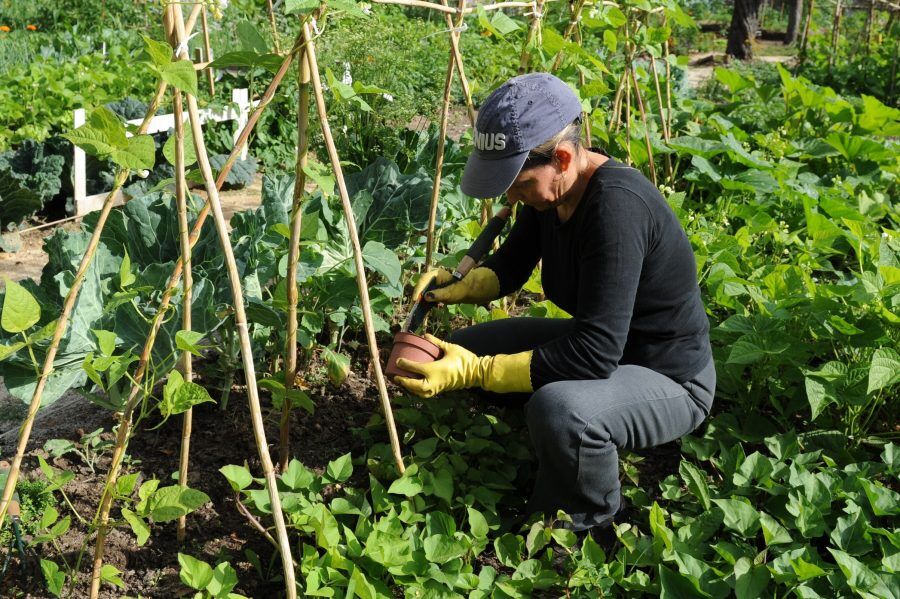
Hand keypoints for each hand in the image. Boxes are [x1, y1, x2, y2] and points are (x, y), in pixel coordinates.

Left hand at [394, 334, 533, 397]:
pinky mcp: (441, 390)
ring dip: (409, 388)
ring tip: (402, 382)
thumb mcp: (450, 348)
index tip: (398, 360)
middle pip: (414, 385)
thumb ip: (437, 342)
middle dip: (403, 381)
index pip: (415, 368)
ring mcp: (437, 387)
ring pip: (419, 392)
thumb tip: (425, 335)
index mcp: (435, 370)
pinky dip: (417, 391)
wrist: (476, 373)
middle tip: (395, 376)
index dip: (405, 364)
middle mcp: (434, 381)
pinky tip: (414, 387)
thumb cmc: (464, 359)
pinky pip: (425, 394)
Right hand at [412, 267, 500, 305]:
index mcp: (435, 274)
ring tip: (413, 311)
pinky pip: (424, 298)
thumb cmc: (460, 289)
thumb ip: (439, 295)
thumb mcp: (450, 293)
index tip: (414, 299)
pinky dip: (422, 304)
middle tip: (411, 308)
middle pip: (420, 287)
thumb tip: (426, 297)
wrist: (466, 291)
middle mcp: (430, 278)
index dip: (418, 290)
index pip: (423, 280)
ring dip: (417, 302)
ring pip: (421, 293)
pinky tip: (419, 312)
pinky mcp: (431, 292)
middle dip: (416, 297)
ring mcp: (430, 285)